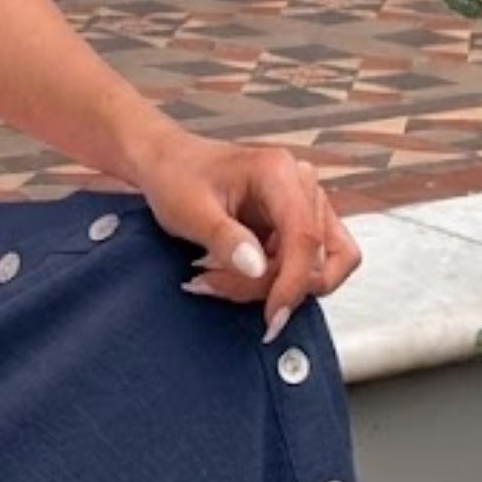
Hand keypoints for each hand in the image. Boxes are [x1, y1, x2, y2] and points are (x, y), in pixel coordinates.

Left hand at [138, 132, 362, 342]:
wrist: (168, 165)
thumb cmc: (177, 177)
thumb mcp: (189, 210)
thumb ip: (225, 239)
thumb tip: (258, 269)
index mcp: (279, 173)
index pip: (305, 236)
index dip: (293, 282)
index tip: (272, 316)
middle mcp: (302, 186)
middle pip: (313, 258)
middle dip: (268, 285)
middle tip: (214, 284)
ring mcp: (305, 207)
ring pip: (312, 269)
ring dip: (267, 286)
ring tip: (216, 279)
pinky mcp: (297, 227)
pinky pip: (301, 268)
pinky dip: (269, 282)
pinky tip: (230, 275)